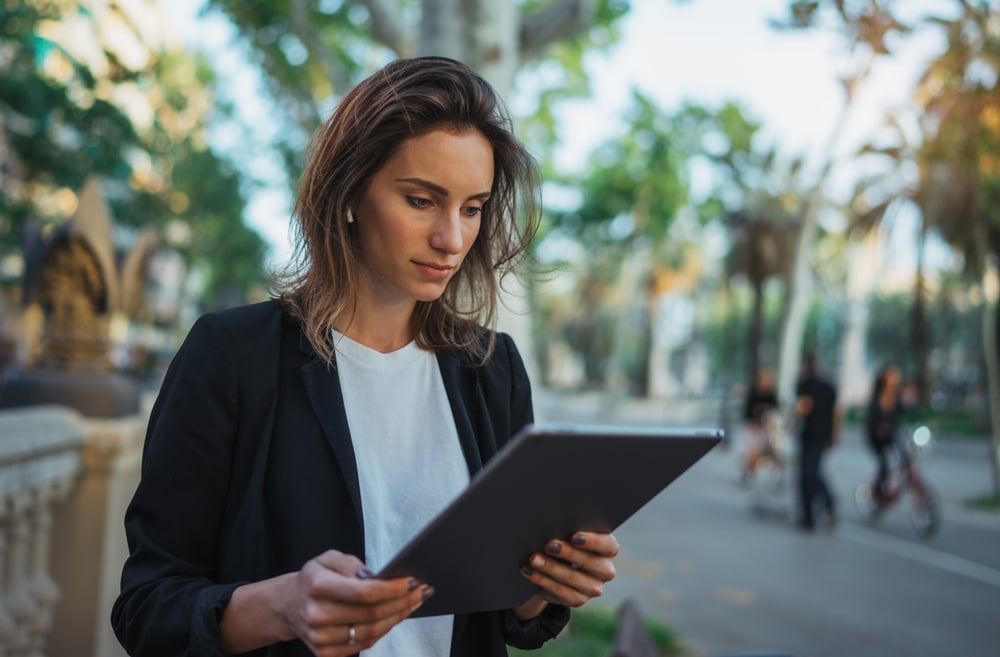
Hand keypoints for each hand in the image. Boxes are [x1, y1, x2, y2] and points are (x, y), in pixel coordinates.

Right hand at [281, 550, 431, 655]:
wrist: (289, 605)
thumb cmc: (314, 579)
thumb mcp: (328, 558)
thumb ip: (351, 564)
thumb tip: (376, 577)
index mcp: (317, 586)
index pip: (364, 592)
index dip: (392, 589)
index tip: (411, 582)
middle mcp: (317, 615)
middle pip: (371, 614)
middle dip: (402, 602)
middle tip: (419, 592)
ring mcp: (320, 638)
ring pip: (371, 632)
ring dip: (396, 618)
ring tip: (411, 604)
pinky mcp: (325, 653)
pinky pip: (363, 644)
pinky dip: (382, 631)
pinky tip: (393, 618)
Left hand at [515, 531, 618, 618]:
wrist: (555, 565)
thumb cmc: (564, 539)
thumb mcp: (568, 533)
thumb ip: (567, 528)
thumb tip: (551, 523)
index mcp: (608, 549)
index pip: (608, 545)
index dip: (593, 542)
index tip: (574, 537)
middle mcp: (605, 570)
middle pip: (591, 563)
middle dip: (568, 554)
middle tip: (549, 545)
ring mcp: (594, 588)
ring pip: (574, 580)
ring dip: (551, 569)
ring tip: (533, 559)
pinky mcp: (579, 600)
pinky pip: (562, 593)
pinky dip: (543, 581)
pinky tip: (529, 572)